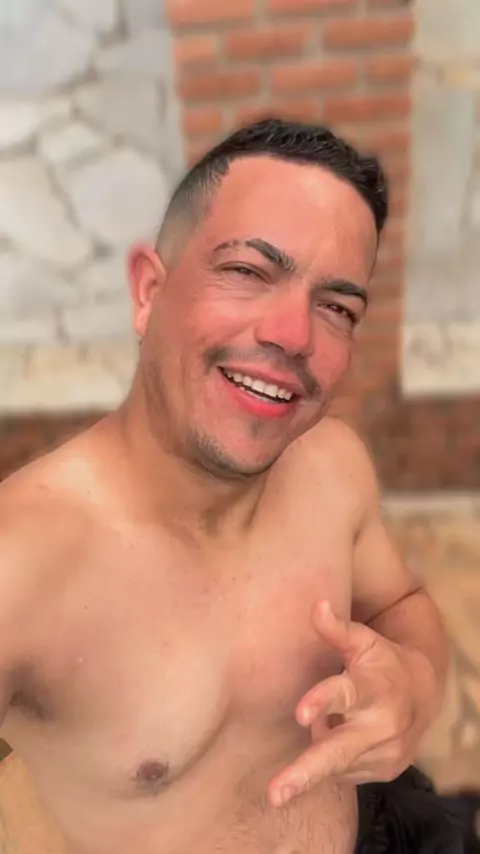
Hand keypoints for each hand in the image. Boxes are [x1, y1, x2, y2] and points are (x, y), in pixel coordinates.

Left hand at [268, 600, 433, 807]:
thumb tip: (317, 605)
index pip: (346, 694)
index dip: (323, 702)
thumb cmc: (382, 662)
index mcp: (374, 688)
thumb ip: (337, 628)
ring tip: (306, 742)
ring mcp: (384, 754)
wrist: (424, 694)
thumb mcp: (364, 641)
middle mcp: (382, 726)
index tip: (301, 714)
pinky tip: (333, 739)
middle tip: (275, 793)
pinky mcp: (383, 772)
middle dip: (305, 773)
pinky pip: (343, 773)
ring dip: (314, 757)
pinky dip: (331, 761)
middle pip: (339, 752)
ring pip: (335, 764)